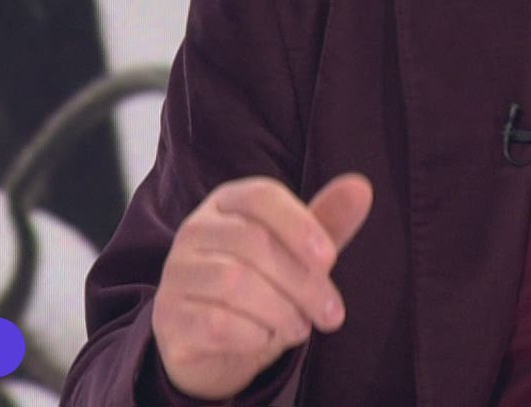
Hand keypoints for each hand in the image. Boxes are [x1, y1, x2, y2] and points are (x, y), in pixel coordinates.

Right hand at [152, 173, 373, 400]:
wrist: (211, 343)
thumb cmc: (261, 286)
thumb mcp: (296, 255)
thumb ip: (326, 223)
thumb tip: (361, 187)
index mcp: (228, 203)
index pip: (262, 196)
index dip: (300, 224)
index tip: (330, 259)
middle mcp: (195, 230)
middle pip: (253, 243)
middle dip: (303, 282)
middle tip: (330, 312)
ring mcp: (177, 273)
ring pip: (234, 282)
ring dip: (280, 310)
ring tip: (299, 327)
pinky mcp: (169, 316)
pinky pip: (215, 323)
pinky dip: (252, 335)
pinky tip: (264, 338)